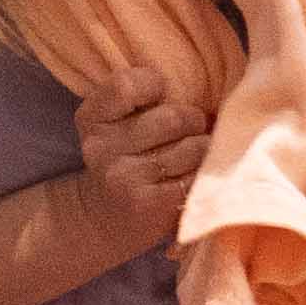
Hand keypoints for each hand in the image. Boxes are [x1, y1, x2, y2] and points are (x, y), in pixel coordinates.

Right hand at [72, 69, 207, 220]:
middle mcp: (101, 147)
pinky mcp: (147, 204)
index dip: (153, 85)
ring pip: (193, 147)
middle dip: (194, 121)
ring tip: (194, 157)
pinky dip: (204, 175)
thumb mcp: (118, 124)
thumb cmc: (127, 159)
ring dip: (204, 150)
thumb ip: (145, 99)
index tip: (160, 96)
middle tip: (192, 131)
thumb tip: (213, 86)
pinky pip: (197, 177)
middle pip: (173, 117)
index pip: (126, 85)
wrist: (104, 219)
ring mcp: (122, 177)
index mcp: (92, 118)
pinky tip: (192, 179)